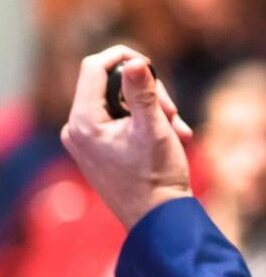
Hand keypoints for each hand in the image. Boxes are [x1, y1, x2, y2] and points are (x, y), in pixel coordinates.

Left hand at [61, 45, 193, 228]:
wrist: (159, 219)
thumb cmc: (156, 177)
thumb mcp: (154, 128)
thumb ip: (143, 92)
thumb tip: (135, 61)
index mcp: (83, 122)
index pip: (94, 67)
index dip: (123, 56)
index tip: (151, 65)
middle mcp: (77, 128)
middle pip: (111, 83)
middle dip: (147, 90)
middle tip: (173, 110)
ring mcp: (87, 139)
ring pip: (121, 100)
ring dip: (153, 107)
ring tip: (177, 128)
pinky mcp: (99, 147)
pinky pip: (122, 118)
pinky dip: (147, 120)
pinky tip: (173, 136)